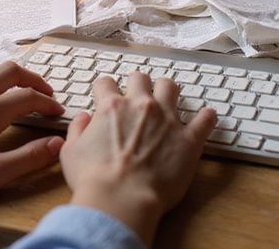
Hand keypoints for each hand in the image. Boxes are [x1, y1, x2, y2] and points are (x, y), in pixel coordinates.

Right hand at [60, 71, 215, 245]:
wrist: (121, 199)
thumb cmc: (94, 180)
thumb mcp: (70, 152)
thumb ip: (76, 129)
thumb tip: (82, 118)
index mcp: (111, 107)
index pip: (106, 83)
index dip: (105, 89)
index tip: (107, 96)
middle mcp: (140, 106)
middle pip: (140, 78)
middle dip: (137, 85)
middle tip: (138, 97)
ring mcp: (167, 120)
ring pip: (171, 87)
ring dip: (167, 91)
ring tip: (168, 99)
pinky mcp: (188, 139)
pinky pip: (205, 119)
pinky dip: (207, 117)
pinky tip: (207, 116)